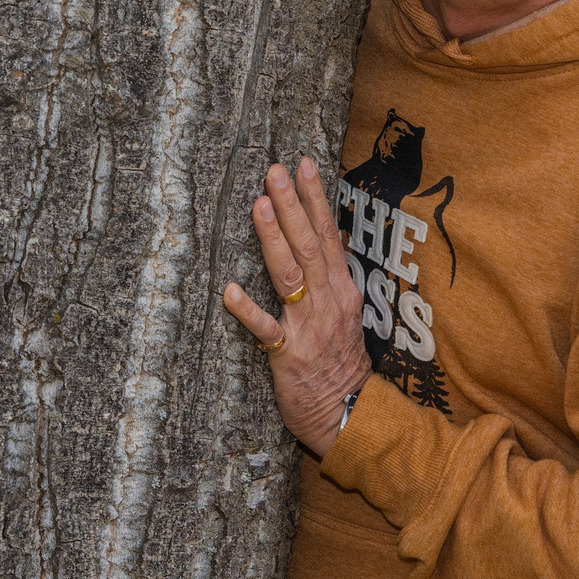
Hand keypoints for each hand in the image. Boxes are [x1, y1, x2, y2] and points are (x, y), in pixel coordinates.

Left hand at [222, 157, 371, 456]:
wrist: (350, 414)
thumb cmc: (339, 361)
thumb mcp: (343, 312)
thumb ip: (328, 278)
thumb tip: (315, 237)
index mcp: (341, 289)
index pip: (328, 234)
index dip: (316, 199)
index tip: (303, 164)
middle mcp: (328, 302)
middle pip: (309, 245)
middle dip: (292, 205)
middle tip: (274, 170)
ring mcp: (308, 327)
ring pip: (291, 275)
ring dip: (274, 239)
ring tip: (258, 205)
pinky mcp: (288, 356)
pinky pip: (267, 330)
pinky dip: (249, 310)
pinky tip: (228, 291)